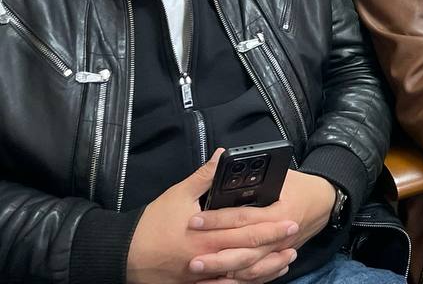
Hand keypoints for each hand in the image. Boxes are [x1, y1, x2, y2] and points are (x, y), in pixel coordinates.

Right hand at [126, 151, 299, 283]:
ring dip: (266, 266)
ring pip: (241, 274)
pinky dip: (246, 281)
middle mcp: (208, 256)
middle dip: (274, 243)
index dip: (269, 225)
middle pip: (248, 251)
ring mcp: (203, 275)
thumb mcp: (178, 195)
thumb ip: (204, 176)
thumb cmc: (150, 225)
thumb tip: (222, 155)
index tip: (289, 219)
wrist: (123, 256)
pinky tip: (260, 276)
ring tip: (287, 258)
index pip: (244, 228)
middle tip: (294, 235)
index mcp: (206, 234)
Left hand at [189, 169, 336, 276]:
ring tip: (201, 273)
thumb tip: (226, 168)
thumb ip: (256, 178)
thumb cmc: (302, 188)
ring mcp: (279, 252)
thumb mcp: (283, 176)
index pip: (242, 218)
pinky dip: (237, 282)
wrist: (325, 203)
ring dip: (224, 273)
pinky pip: (256, 277)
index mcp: (278, 212)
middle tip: (192, 260)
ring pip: (249, 268)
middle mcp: (279, 237)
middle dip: (216, 257)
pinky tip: (218, 281)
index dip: (218, 220)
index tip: (195, 221)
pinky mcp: (276, 260)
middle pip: (244, 251)